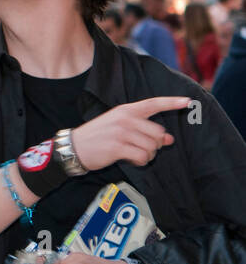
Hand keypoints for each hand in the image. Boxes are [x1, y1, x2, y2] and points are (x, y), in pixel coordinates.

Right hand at [70, 95, 188, 170]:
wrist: (75, 146)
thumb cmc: (99, 136)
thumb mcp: (119, 126)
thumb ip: (144, 130)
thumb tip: (169, 139)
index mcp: (125, 110)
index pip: (153, 103)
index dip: (171, 102)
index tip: (187, 101)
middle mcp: (125, 119)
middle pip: (158, 132)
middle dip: (155, 144)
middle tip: (142, 148)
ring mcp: (121, 133)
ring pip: (152, 147)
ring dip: (147, 155)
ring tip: (134, 154)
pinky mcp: (117, 147)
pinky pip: (142, 157)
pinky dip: (141, 162)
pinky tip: (131, 160)